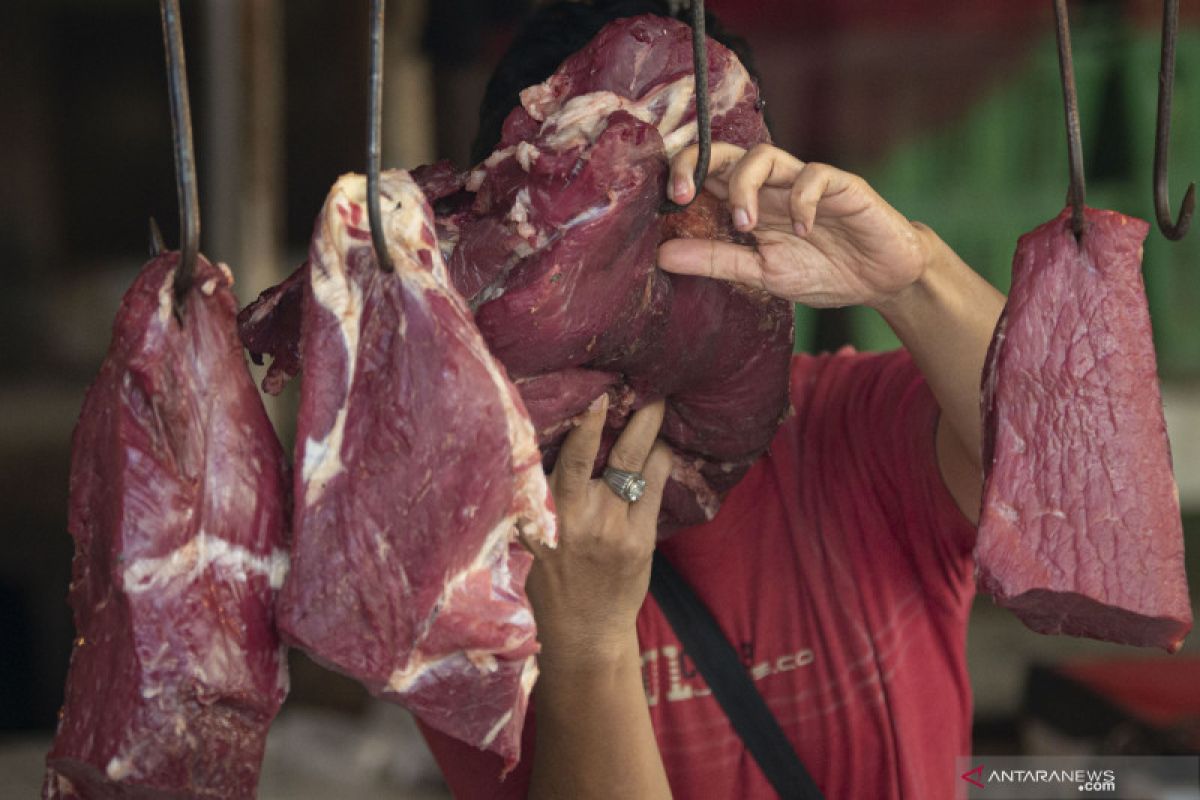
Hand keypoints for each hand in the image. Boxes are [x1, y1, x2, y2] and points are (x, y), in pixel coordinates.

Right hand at [524, 397, 672, 665]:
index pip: (569, 459)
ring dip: (652, 435)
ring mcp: (616, 529)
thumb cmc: (546, 581)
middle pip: (615, 455)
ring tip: (658, 408)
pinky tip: (662, 449)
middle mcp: (582, 517)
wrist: (581, 633)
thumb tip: (549, 447)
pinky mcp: (640, 541)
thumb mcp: (529, 537)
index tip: (599, 396)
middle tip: (649, 387)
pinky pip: (655, 490)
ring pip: (640, 467)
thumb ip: (540, 498)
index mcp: (547, 513)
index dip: (587, 426)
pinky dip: (659, 465)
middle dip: (636, 418)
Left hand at [658, 142, 932, 309]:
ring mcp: (806, 181)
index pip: (707, 171)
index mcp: (751, 201)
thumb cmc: (823, 271)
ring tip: (747, 225)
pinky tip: (804, 230)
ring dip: (744, 185)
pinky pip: (815, 176)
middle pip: (727, 151)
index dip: (682, 174)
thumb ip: (716, 260)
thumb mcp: (761, 272)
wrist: (882, 281)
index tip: (667, 203)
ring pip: (765, 154)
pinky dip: (802, 200)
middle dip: (697, 163)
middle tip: (682, 196)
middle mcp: (774, 184)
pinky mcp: (843, 186)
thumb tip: (661, 256)